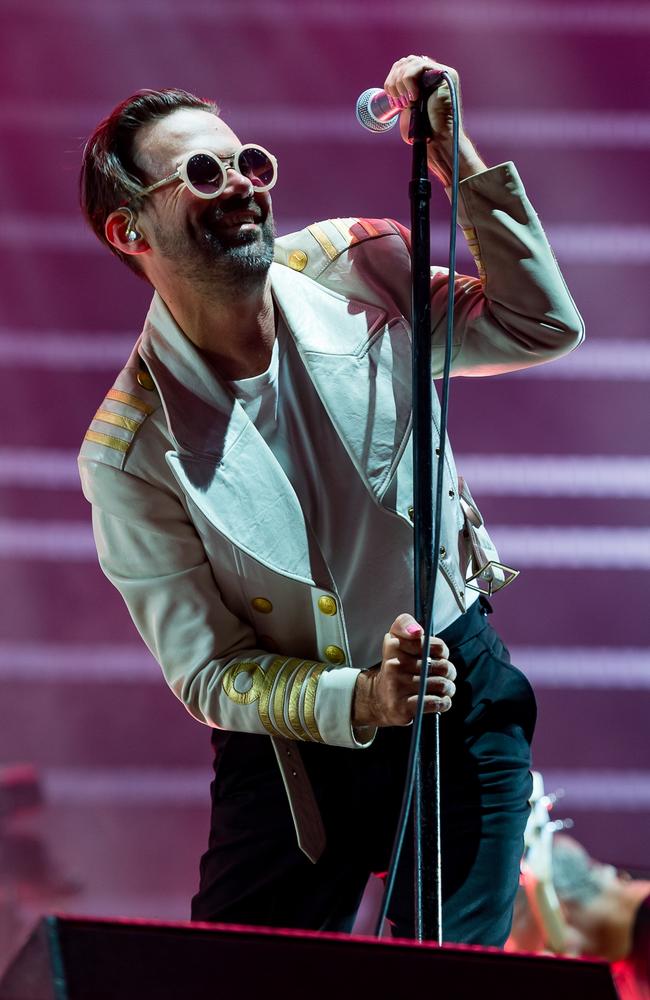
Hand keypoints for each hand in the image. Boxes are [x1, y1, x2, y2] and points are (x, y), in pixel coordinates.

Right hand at [352, 613, 455, 727]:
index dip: (442, 651)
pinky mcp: (402, 706)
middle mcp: (394, 665)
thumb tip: (417, 630)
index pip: (432, 645)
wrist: (379, 698)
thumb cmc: (396, 667)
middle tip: (444, 674)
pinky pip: (435, 703)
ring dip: (448, 688)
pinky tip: (440, 700)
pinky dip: (443, 702)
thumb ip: (405, 624)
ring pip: (441, 685)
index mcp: (394, 645)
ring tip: (443, 688)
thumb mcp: (396, 639)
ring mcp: (398, 686)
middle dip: (449, 671)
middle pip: (442, 666)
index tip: (438, 655)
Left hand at [382, 54, 485, 185]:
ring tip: (406, 102)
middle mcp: (434, 72)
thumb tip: (391, 82)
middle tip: (397, 101)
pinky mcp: (446, 74)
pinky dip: (410, 80)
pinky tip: (414, 97)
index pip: (403, 66)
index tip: (392, 99)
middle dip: (394, 81)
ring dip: (401, 82)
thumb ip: (404, 91)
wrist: (438, 139)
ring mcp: (441, 72)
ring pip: (410, 61)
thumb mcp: (409, 106)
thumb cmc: (424, 129)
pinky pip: (420, 65)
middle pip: (405, 61)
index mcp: (424, 79)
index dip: (392, 80)